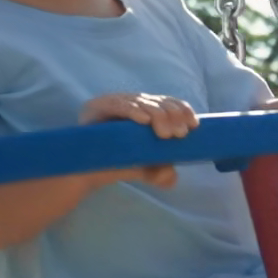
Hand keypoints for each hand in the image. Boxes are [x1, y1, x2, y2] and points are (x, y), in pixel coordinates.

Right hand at [80, 91, 198, 188]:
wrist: (84, 172)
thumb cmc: (115, 164)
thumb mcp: (143, 169)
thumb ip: (158, 172)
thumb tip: (171, 176)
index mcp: (143, 111)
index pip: (166, 102)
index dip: (181, 109)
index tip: (193, 125)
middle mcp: (129, 103)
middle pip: (156, 101)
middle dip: (172, 116)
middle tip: (179, 135)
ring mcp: (112, 103)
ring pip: (141, 102)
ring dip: (157, 115)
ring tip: (165, 134)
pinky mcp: (96, 106)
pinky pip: (118, 105)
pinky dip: (132, 111)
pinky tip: (144, 121)